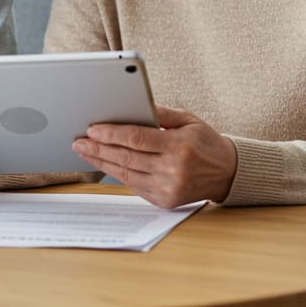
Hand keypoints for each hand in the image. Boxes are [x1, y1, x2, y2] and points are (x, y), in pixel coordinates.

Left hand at [71, 105, 237, 208]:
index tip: (92, 129)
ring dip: (102, 162)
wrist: (226, 172)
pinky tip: (104, 164)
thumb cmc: (206, 142)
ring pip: (126, 174)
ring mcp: (168, 188)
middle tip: (79, 141)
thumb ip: (160, 113)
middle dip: (99, 149)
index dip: (111, 134)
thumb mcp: (188, 120)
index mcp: (179, 146)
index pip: (137, 138)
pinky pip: (134, 186)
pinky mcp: (165, 200)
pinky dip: (117, 174)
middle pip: (127, 158)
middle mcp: (173, 170)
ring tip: (85, 152)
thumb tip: (132, 105)